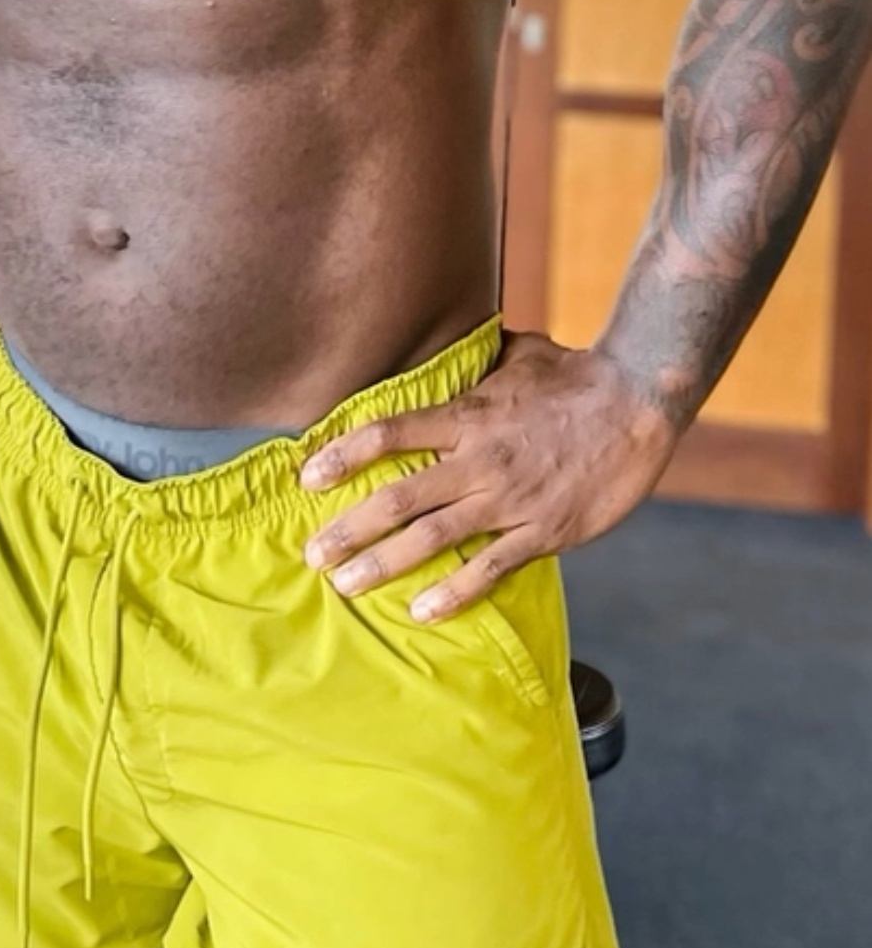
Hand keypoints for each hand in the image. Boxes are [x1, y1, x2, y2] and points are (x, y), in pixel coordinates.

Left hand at [299, 332, 676, 620]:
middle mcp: (479, 459)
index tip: (308, 477)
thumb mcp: (520, 354)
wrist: (639, 403)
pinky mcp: (543, 531)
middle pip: (398, 497)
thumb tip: (455, 336)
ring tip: (345, 585)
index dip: (343, 454)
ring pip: (432, 538)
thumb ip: (480, 357)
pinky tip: (421, 611)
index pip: (389, 433)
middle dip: (349, 529)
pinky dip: (452, 592)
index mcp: (468, 415)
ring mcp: (509, 499)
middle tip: (312, 554)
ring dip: (382, 563)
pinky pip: (488, 567)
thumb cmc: (578, 375)